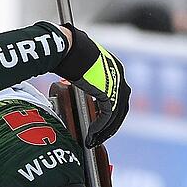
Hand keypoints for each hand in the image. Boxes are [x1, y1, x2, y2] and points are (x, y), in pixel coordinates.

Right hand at [54, 24, 130, 147]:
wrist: (69, 48)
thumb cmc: (68, 50)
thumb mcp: (78, 61)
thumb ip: (80, 70)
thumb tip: (66, 68)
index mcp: (113, 68)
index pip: (117, 93)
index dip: (110, 109)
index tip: (100, 119)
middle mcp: (119, 76)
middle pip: (120, 106)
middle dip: (111, 123)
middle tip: (101, 134)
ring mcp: (116, 85)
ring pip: (116, 114)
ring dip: (106, 129)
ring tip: (96, 139)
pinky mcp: (108, 94)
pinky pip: (108, 116)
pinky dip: (100, 127)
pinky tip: (92, 134)